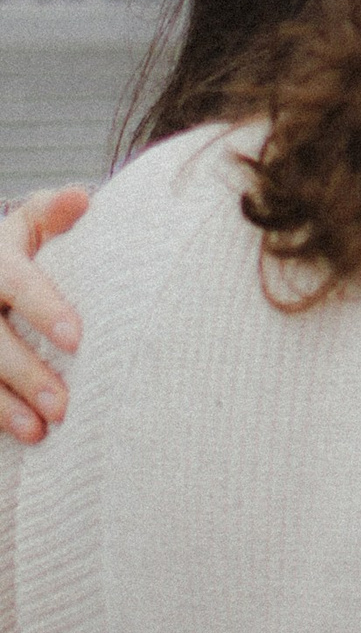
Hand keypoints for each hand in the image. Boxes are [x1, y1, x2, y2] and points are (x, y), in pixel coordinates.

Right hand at [0, 188, 87, 445]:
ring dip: (3, 405)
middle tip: (63, 404)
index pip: (17, 281)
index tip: (76, 339)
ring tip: (40, 430)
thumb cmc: (18, 251)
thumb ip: (53, 214)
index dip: (44, 308)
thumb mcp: (30, 226)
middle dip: (25, 372)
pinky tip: (20, 436)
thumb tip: (81, 197)